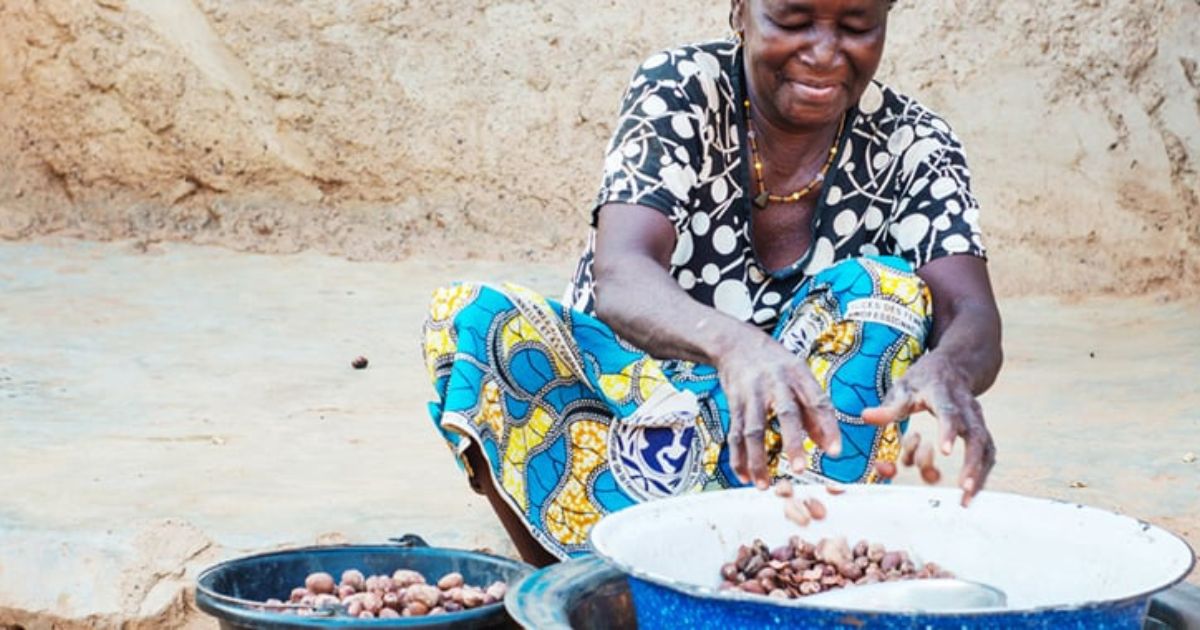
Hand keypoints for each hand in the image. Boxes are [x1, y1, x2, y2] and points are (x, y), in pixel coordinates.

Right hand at [714, 332, 841, 488]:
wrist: (736, 343)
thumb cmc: (775, 364)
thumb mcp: (800, 377)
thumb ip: (814, 410)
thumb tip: (826, 444)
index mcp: (798, 375)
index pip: (818, 402)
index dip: (828, 427)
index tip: (835, 453)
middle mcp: (775, 383)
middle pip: (785, 414)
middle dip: (792, 443)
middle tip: (799, 469)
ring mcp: (751, 394)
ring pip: (753, 430)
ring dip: (757, 459)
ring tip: (764, 485)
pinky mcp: (734, 404)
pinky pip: (735, 434)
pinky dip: (738, 457)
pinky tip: (744, 476)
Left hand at [862, 353, 995, 506]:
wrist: (954, 367)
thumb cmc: (924, 380)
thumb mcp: (903, 387)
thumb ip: (888, 406)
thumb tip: (866, 417)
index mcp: (944, 394)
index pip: (949, 413)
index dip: (949, 431)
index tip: (945, 451)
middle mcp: (967, 409)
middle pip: (977, 436)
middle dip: (972, 463)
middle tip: (963, 487)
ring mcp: (978, 420)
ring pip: (986, 448)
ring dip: (979, 475)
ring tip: (966, 499)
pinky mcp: (981, 431)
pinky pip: (987, 455)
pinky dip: (982, 475)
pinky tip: (972, 493)